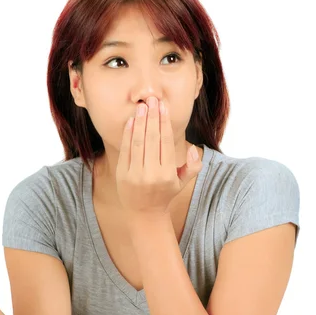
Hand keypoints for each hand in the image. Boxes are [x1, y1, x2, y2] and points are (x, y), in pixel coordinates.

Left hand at [115, 96, 202, 217]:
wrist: (144, 213)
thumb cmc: (165, 193)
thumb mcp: (183, 183)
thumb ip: (193, 166)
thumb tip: (190, 148)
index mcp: (168, 174)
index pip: (166, 142)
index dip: (164, 122)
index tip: (163, 106)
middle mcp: (151, 174)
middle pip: (152, 139)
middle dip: (152, 117)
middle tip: (152, 100)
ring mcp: (135, 174)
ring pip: (138, 142)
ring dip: (140, 122)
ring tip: (142, 107)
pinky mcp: (122, 173)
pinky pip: (125, 150)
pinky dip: (128, 134)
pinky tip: (131, 121)